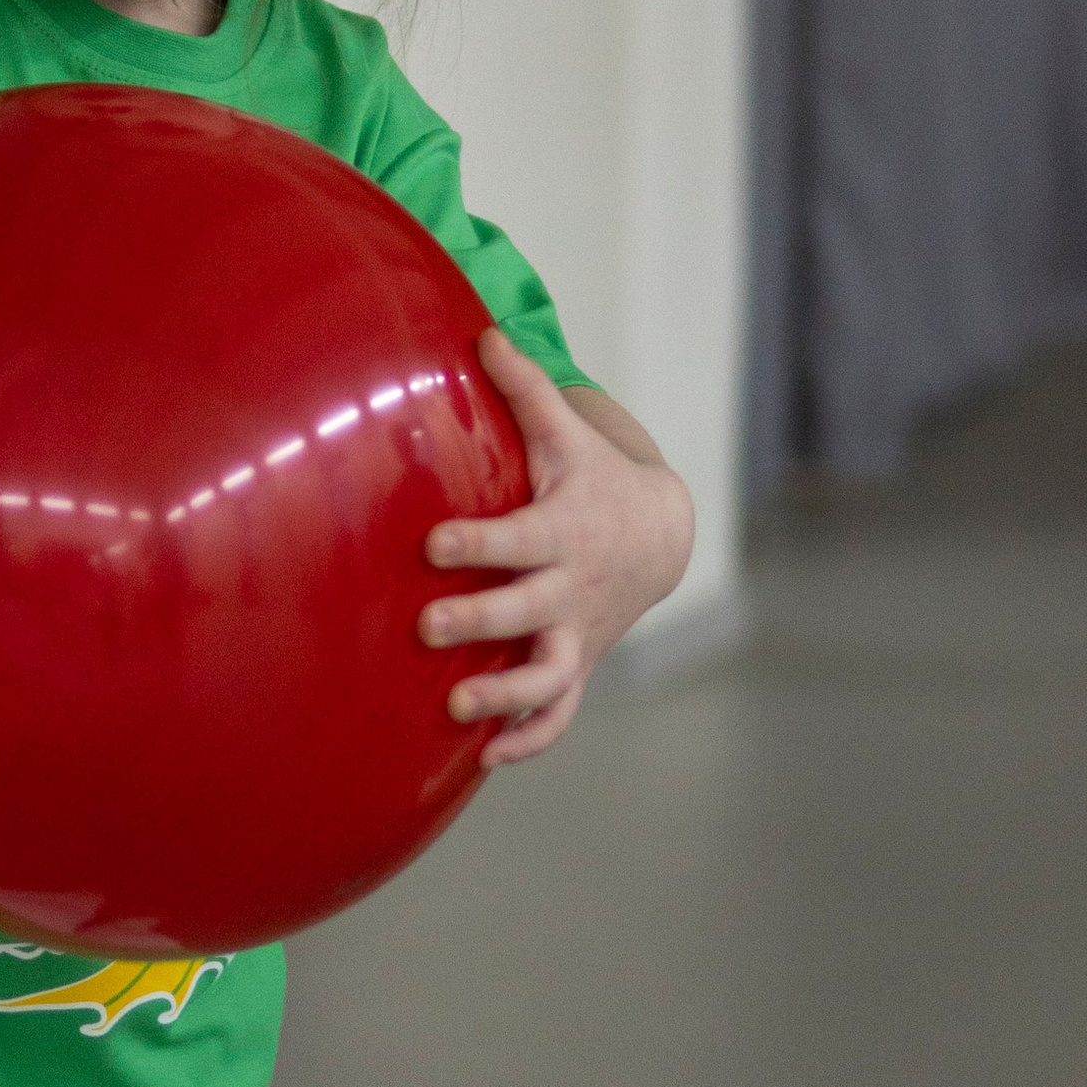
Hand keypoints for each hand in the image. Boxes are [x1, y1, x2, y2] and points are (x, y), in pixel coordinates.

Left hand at [419, 332, 694, 765]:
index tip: (434, 542)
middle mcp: (570, 589)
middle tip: (426, 628)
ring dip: (506, 697)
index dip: (479, 542)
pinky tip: (484, 757)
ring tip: (457, 710)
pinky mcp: (575, 664)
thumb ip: (524, 388)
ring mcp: (575, 633)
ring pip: (548, 677)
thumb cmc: (591, 477)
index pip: (519, 539)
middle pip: (527, 612)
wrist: (661, 535)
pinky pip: (558, 715)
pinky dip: (529, 738)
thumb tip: (482, 330)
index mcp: (563, 530)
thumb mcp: (566, 432)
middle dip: (480, 621)